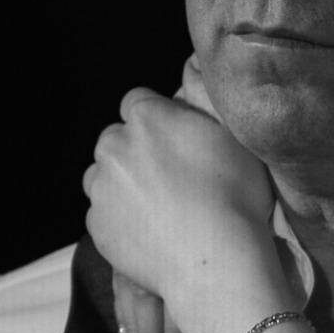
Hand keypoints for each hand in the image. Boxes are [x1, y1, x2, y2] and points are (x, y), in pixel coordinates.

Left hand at [110, 57, 227, 332]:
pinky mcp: (96, 225)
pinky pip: (104, 215)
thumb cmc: (237, 198)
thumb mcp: (234, 136)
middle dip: (136, 153)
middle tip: (172, 181)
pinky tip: (153, 233)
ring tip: (161, 210)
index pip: (138, 102)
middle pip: (117, 140)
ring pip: (105, 177)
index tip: (178, 144)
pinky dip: (121, 221)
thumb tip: (192, 68)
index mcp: (146, 116)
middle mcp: (113, 145)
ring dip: (124, 186)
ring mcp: (101, 187)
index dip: (159, 123)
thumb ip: (204, 99)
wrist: (218, 264)